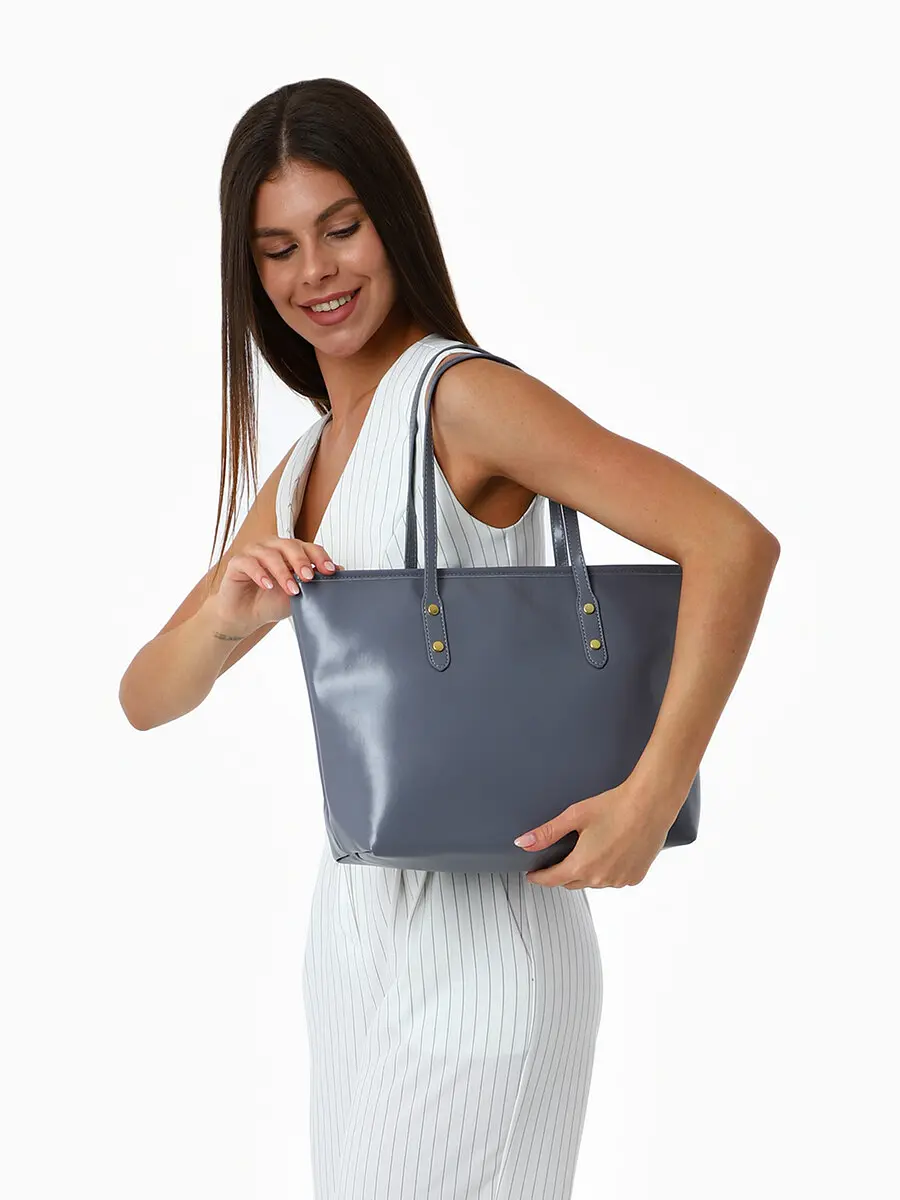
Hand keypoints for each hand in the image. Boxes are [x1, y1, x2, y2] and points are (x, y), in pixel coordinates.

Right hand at [209, 536, 343, 637]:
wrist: (245, 617)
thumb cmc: (269, 601)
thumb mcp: (298, 594)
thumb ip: (314, 583)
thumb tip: (339, 571)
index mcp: (288, 551)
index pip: (307, 546)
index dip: (319, 556)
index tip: (329, 570)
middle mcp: (271, 547)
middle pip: (289, 545)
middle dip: (301, 561)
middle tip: (309, 578)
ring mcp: (253, 552)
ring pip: (270, 553)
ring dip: (282, 571)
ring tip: (291, 589)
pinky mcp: (237, 562)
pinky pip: (248, 562)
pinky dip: (260, 573)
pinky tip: (267, 585)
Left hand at [514, 779, 679, 888]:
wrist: (650, 805)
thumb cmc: (614, 806)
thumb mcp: (575, 816)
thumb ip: (547, 833)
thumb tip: (524, 843)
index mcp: (582, 865)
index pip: (552, 879)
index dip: (539, 877)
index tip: (533, 875)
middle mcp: (600, 879)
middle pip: (572, 882)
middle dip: (562, 874)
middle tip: (557, 861)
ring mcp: (619, 880)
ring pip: (594, 882)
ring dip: (586, 873)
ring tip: (587, 853)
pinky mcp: (635, 877)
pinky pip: (614, 879)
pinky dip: (607, 871)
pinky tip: (609, 854)